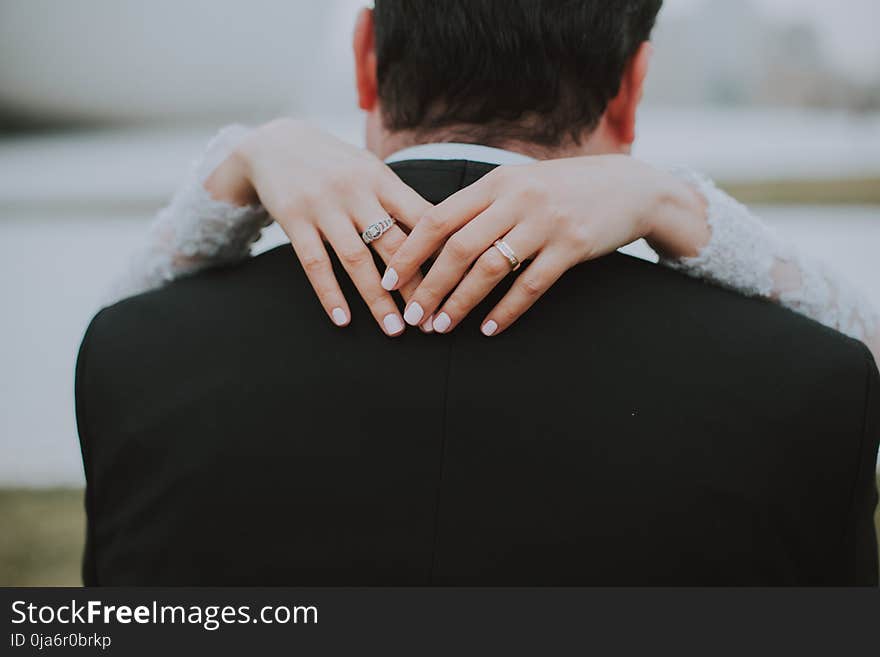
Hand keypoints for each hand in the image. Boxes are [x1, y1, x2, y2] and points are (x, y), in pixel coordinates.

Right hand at [205, 119, 433, 335]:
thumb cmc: (334, 164)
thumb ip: (398, 201)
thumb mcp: (369, 170)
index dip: (441, 251)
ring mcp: (323, 206)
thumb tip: (441, 237)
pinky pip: (315, 263)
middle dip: (415, 286)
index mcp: (381, 179)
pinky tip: (344, 320)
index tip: (458, 283)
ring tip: (395, 329)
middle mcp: (355, 191)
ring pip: (357, 260)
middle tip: (430, 319)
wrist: (274, 144)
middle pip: (394, 244)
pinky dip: (330, 294)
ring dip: (378, 299)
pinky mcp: (294, 219)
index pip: (421, 217)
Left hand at [382, 154, 708, 335]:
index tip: (390, 279)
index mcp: (496, 182)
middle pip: (459, 247)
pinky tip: (489, 329)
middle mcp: (517, 199)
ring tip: (441, 327)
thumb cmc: (565, 189)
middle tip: (413, 317)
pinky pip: (531, 285)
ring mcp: (545, 222)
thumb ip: (483, 205)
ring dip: (461, 302)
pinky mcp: (572, 245)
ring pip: (490, 268)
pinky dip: (506, 310)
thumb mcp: (521, 184)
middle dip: (429, 286)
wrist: (630, 186)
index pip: (439, 217)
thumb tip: (437, 237)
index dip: (410, 251)